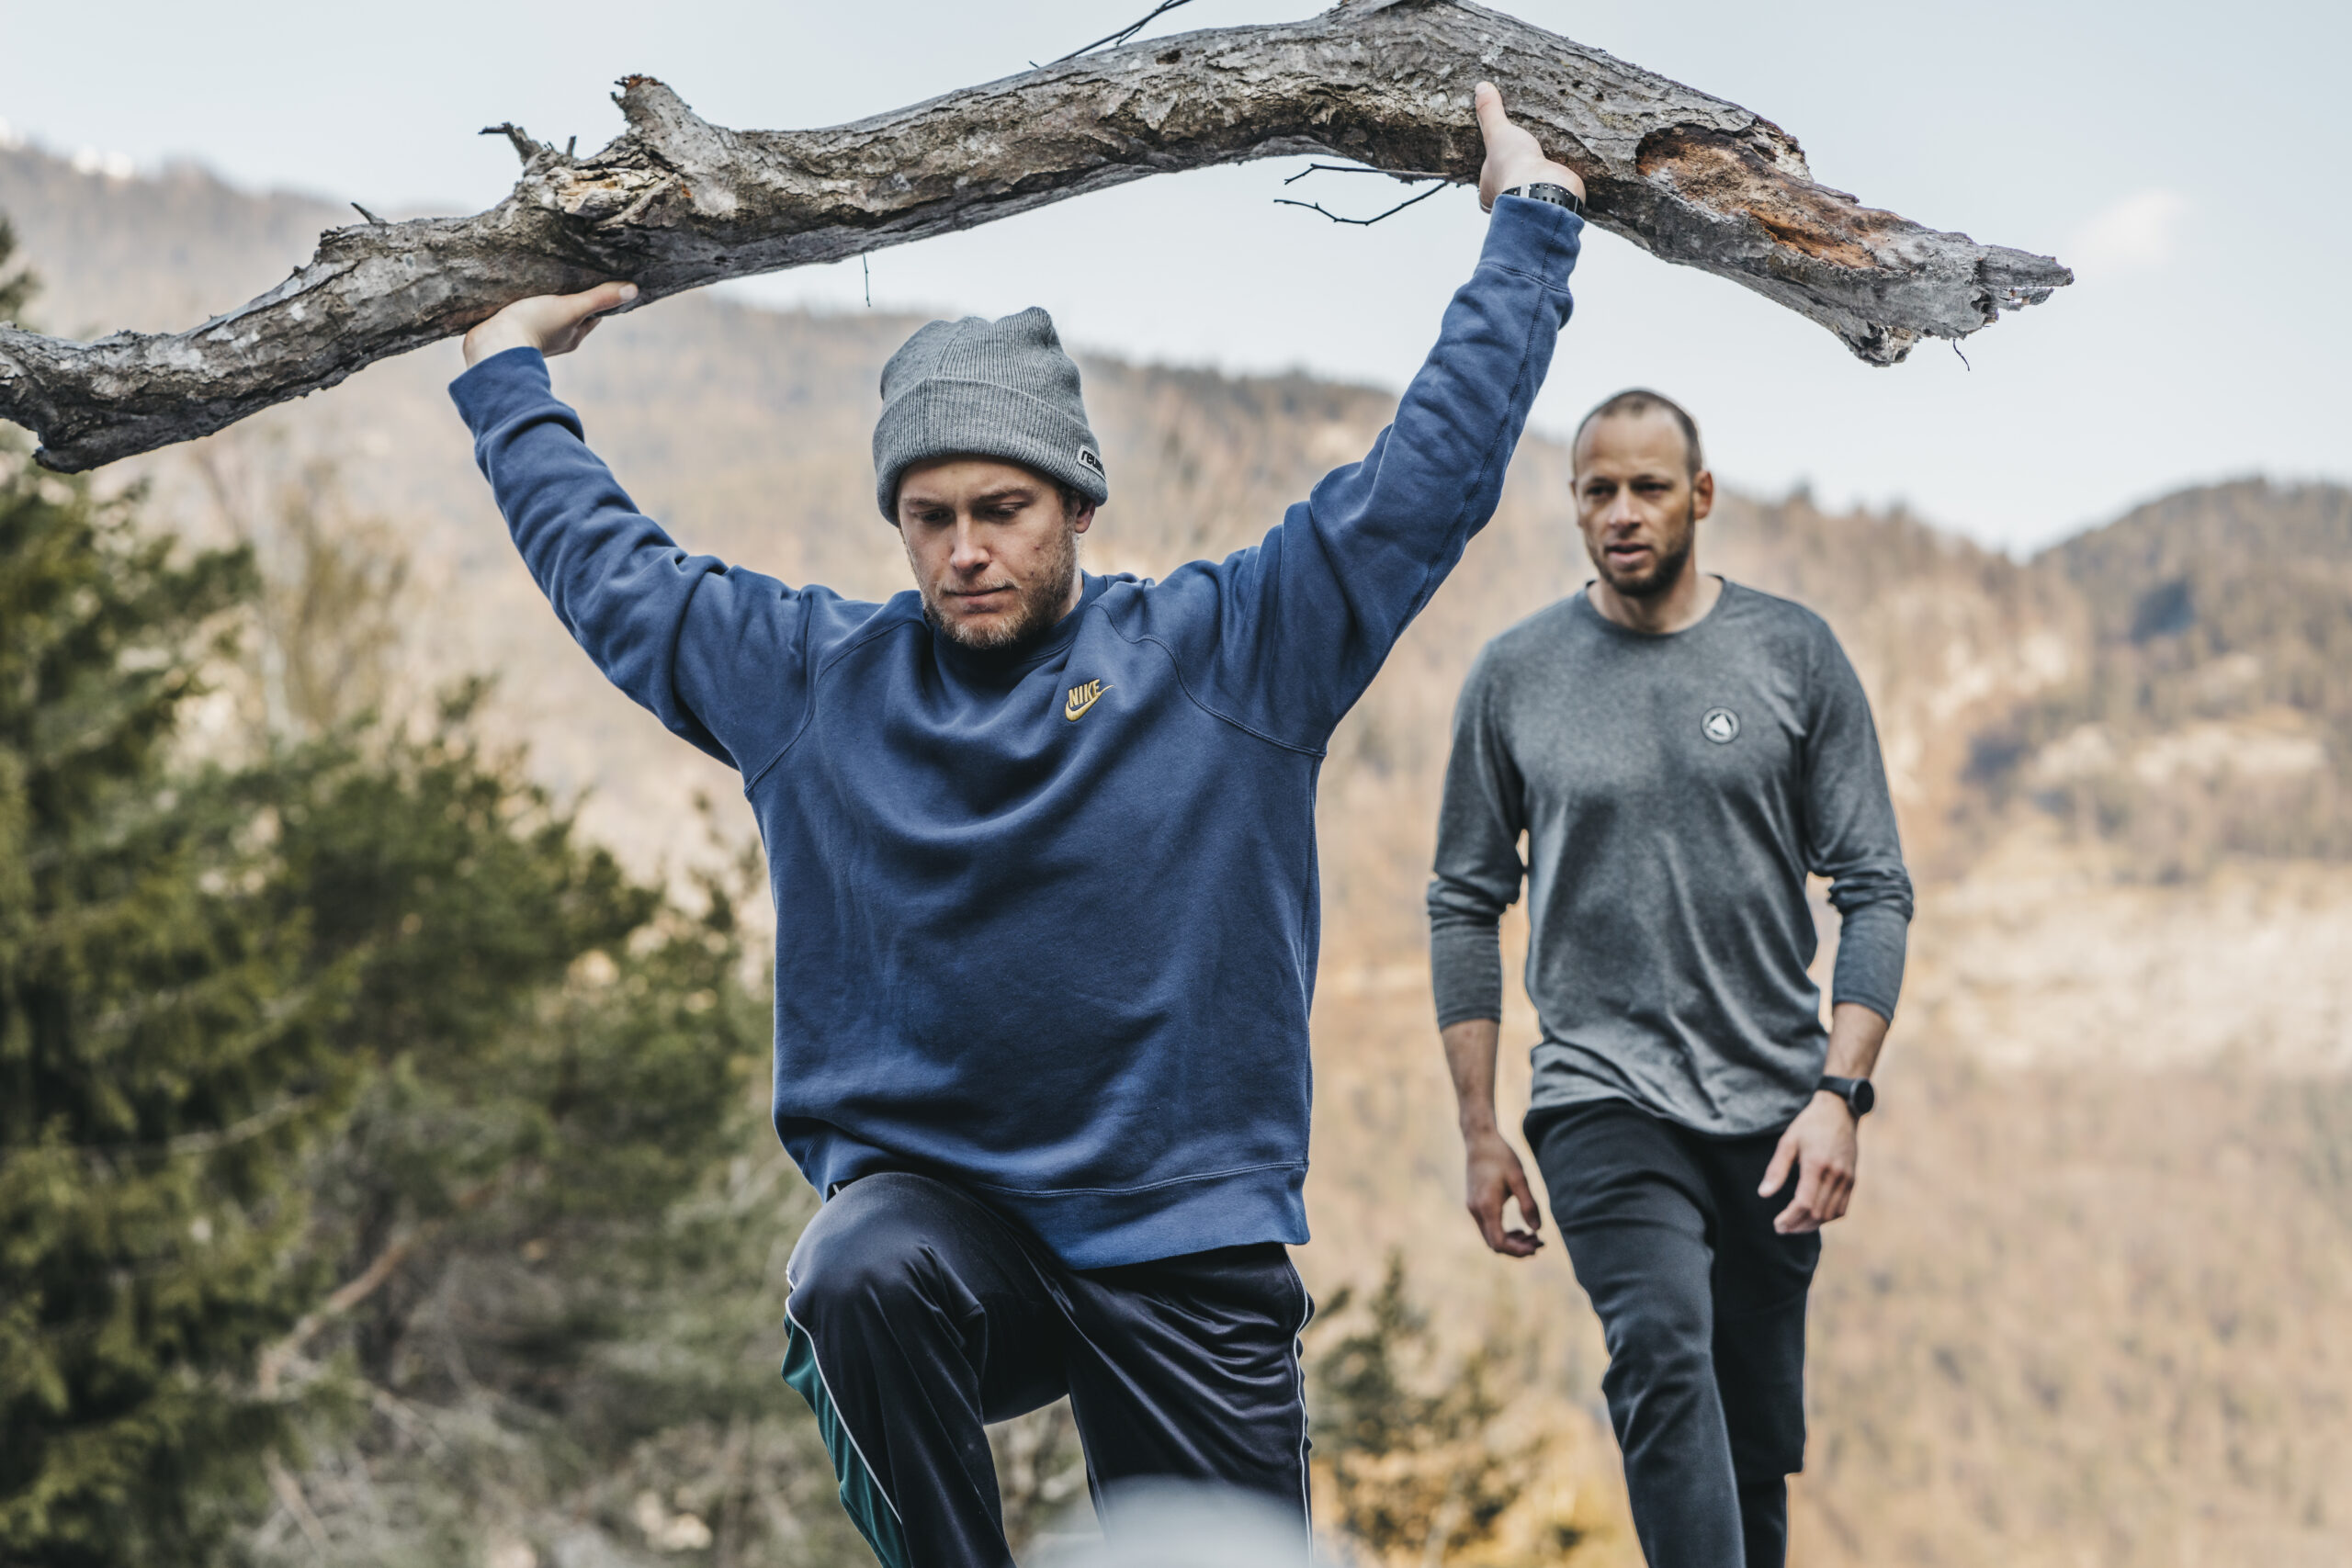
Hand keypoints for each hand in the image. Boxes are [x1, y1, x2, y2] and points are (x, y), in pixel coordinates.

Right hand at [462, 281, 638, 366]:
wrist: (490, 345)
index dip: (598, 298)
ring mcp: (534, 337)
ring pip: (548, 315)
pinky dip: (528, 304)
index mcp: (573, 336)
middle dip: (573, 297)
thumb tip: (633, 290)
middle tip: (574, 273)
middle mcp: (557, 339)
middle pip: (571, 314)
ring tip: (547, 278)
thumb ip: (599, 299)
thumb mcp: (570, 308)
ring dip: (549, 300)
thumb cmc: (534, 326)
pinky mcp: (512, 331)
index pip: (593, 314)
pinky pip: (525, 316)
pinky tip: (522, 292)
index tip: (602, 279)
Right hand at [1464, 1124, 1544, 1256]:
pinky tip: (1519, 1228)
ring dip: (1511, 1242)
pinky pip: (1488, 1228)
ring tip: (1532, 1237)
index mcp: (1487, 1206)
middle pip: (1495, 1244)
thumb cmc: (1501, 1156)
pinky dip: (1503, 1233)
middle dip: (1518, 1249)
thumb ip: (1529, 1205)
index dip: (1519, 1250)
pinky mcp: (1474, 1204)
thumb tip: (1538, 1230)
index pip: (1500, 1242)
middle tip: (1540, 1242)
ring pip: (1490, 1238)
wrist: (1480, 1140)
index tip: (1538, 1245)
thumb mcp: (1519, 1178)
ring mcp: (1473, 1208)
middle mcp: (1476, 1210)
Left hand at [1474, 81, 1585, 212]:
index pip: (1488, 179)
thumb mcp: (1498, 132)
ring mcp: (1532, 201)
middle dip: (1517, 171)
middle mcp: (1507, 200)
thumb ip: (1490, 112)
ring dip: (1539, 173)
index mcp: (1488, 191)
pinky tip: (1565, 163)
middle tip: (1524, 152)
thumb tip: (1480, 86)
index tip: (1501, 154)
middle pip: (1510, 183)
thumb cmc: (1514, 165)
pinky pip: (1555, 188)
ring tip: (1546, 153)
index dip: (1494, 167)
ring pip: (1533, 186)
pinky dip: (1559, 178)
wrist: (1545, 188)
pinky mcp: (1555, 199)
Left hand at [1760, 1092, 1857, 1234]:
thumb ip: (1776, 1169)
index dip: (1790, 1218)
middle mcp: (1835, 1174)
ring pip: (1830, 1214)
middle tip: (1782, 1228)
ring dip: (1812, 1225)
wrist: (1840, 1112)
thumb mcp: (1788, 1141)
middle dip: (1798, 1225)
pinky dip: (1827, 1218)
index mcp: (1816, 1164)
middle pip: (1817, 1213)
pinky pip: (1842, 1208)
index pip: (1804, 1202)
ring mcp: (1847, 1178)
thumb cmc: (1809, 1125)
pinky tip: (1813, 1218)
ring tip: (1794, 1226)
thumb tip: (1763, 1194)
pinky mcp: (1852, 1180)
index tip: (1777, 1224)